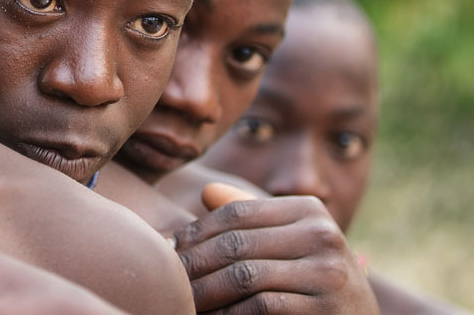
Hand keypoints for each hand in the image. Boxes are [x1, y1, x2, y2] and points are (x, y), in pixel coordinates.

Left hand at [173, 184, 378, 313]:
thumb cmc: (314, 280)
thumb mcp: (291, 241)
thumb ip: (253, 217)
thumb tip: (207, 192)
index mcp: (309, 210)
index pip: (237, 212)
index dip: (197, 230)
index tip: (168, 247)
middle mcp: (323, 235)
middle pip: (236, 243)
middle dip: (194, 262)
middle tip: (168, 276)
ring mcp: (328, 274)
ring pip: (243, 275)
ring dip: (204, 290)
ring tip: (183, 299)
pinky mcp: (325, 310)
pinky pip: (260, 306)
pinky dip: (228, 314)